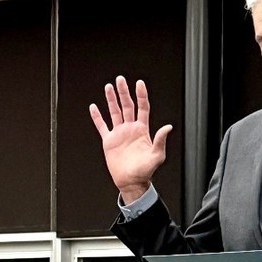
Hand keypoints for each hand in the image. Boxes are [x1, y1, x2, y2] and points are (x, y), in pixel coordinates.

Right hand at [89, 77, 172, 203]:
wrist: (131, 182)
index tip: (139, 83)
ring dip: (111, 100)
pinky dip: (97, 117)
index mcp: (142, 130)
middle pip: (127, 106)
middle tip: (120, 80)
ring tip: (109, 87)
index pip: (142, 107)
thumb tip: (168, 127)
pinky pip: (102, 126)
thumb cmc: (145, 171)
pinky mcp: (109, 141)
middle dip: (124, 92)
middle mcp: (130, 129)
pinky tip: (94, 108)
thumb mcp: (157, 156)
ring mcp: (119, 134)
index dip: (141, 95)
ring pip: (115, 112)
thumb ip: (161, 140)